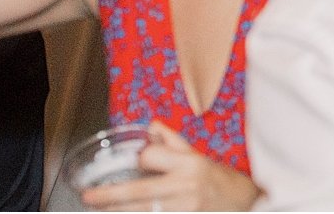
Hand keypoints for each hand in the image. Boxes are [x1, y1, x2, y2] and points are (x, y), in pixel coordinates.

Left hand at [80, 122, 258, 211]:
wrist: (245, 204)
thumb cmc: (219, 179)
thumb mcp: (199, 156)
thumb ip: (173, 142)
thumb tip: (150, 127)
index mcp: (190, 163)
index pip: (153, 157)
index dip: (141, 157)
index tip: (133, 160)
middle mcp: (186, 186)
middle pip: (140, 192)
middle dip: (110, 196)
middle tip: (88, 197)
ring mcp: (184, 209)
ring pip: (143, 211)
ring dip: (118, 211)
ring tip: (98, 208)